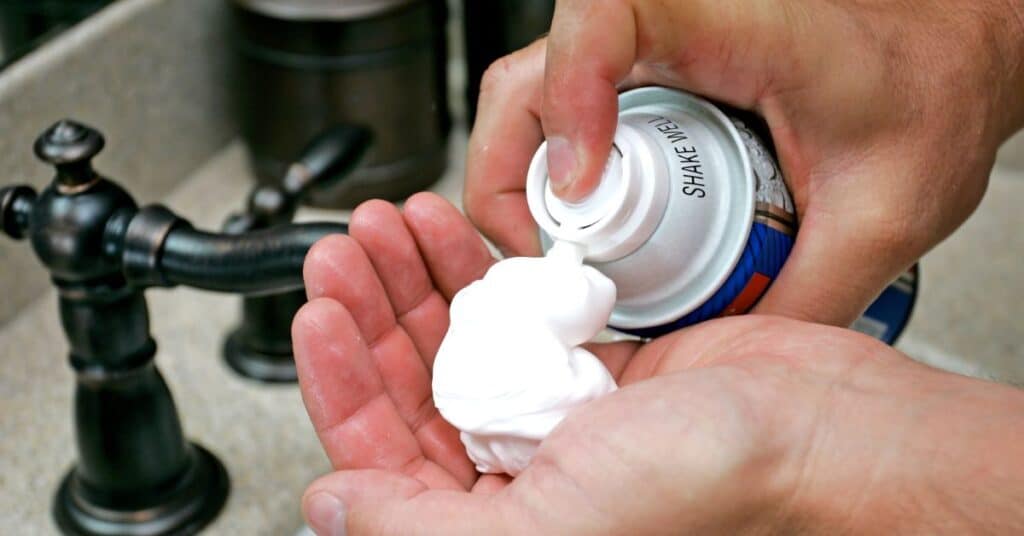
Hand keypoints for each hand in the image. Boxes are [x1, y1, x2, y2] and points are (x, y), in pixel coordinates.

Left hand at [293, 193, 1023, 534]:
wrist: (820, 429)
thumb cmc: (712, 488)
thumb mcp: (549, 525)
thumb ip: (424, 527)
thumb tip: (331, 508)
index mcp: (495, 523)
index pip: (379, 451)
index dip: (339, 380)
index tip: (317, 311)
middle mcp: (514, 474)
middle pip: (410, 384)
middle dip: (369, 311)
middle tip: (342, 252)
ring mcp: (550, 414)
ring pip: (453, 341)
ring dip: (414, 281)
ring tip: (385, 228)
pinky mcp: (588, 366)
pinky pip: (510, 313)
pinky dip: (476, 270)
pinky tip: (451, 235)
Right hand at [464, 0, 1023, 325]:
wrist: (947, 60)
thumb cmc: (928, 90)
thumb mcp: (884, 213)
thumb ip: (810, 292)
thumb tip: (727, 354)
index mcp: (730, 21)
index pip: (601, 21)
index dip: (566, 100)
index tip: (584, 191)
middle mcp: (670, 21)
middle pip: (531, 77)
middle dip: (513, 173)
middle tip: (544, 254)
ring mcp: (648, 46)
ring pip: (532, 95)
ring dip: (528, 180)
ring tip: (566, 252)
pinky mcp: (644, 73)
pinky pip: (565, 113)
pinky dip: (557, 176)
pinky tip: (597, 230)